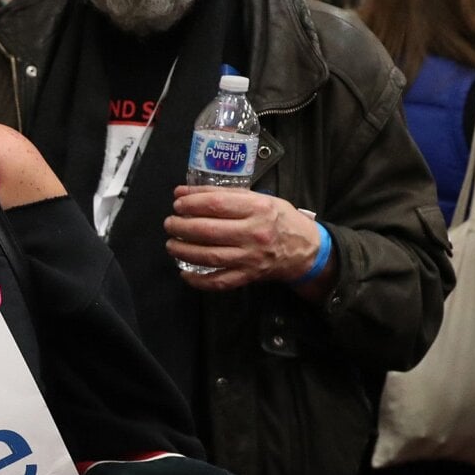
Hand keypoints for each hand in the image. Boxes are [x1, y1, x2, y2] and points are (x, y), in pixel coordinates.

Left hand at [165, 187, 325, 291]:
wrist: (304, 249)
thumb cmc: (278, 219)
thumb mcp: (258, 198)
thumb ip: (222, 194)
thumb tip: (183, 192)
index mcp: (258, 209)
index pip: (217, 205)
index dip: (192, 204)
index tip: (178, 204)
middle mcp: (255, 234)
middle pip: (209, 231)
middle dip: (182, 228)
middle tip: (170, 224)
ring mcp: (251, 258)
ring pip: (210, 257)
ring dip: (184, 251)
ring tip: (171, 245)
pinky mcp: (249, 276)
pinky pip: (219, 282)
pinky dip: (199, 280)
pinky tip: (184, 274)